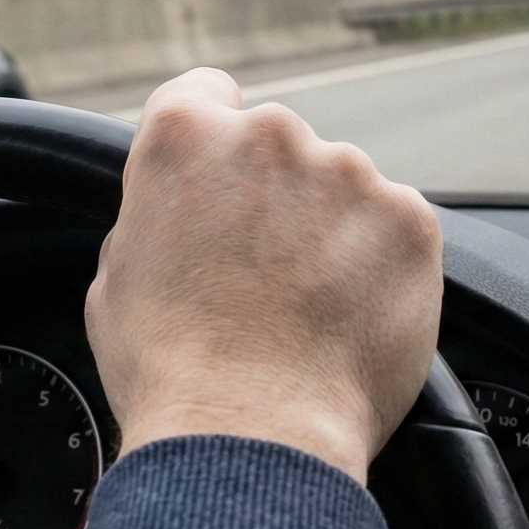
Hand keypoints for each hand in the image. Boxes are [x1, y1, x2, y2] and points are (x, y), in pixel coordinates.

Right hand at [86, 68, 441, 482]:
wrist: (251, 436)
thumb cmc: (173, 371)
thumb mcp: (119, 277)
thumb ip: (157, 218)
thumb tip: (180, 216)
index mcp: (185, 137)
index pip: (205, 92)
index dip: (213, 135)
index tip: (224, 175)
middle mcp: (270, 135)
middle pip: (281, 148)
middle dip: (277, 197)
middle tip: (264, 273)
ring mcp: (348, 172)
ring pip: (344, 190)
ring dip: (332, 231)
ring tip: (310, 309)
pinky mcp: (409, 219)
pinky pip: (395, 229)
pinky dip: (381, 265)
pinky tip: (349, 317)